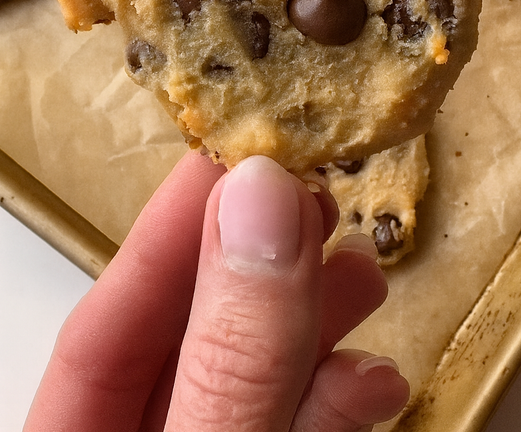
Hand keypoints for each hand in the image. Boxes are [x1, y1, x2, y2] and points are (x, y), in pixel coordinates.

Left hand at [24, 151, 408, 431]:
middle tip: (313, 199)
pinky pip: (290, 428)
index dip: (170, 233)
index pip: (104, 328)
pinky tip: (374, 378)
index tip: (236, 157)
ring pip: (249, 377)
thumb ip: (231, 358)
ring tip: (363, 273)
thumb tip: (260, 202)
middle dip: (260, 264)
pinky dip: (337, 399)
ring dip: (312, 320)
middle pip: (185, 340)